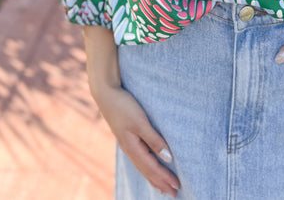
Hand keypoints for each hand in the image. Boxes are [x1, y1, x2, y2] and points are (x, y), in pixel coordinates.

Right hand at [94, 83, 180, 197]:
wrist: (106, 94)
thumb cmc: (124, 106)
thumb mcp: (140, 122)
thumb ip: (154, 140)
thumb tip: (168, 158)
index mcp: (133, 147)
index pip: (153, 168)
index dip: (165, 177)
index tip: (177, 186)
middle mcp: (130, 149)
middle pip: (147, 171)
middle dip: (160, 182)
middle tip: (174, 194)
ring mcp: (127, 144)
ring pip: (143, 166)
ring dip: (154, 177)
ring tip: (163, 187)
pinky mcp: (127, 138)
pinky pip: (139, 159)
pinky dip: (147, 168)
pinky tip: (149, 167)